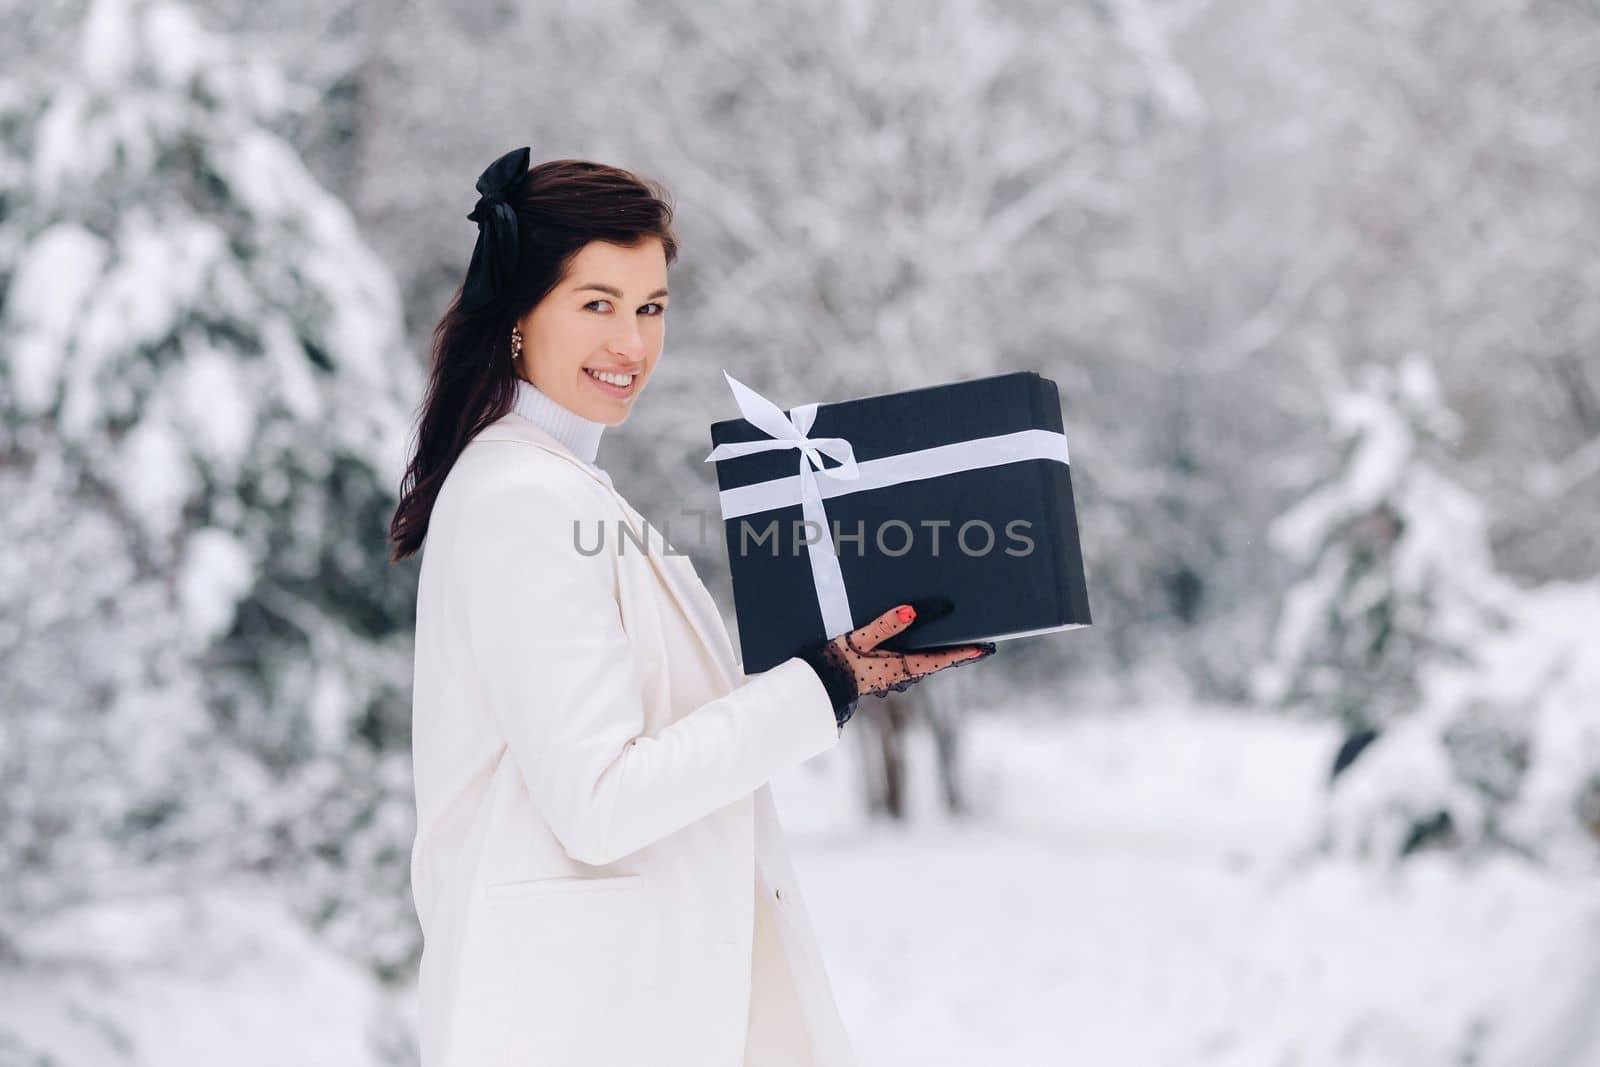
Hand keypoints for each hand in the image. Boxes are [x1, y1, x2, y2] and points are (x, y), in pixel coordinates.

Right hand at [823, 601, 995, 699]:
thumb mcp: (859, 639)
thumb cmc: (837, 663)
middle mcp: (899, 674)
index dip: (961, 652)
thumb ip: (884, 625)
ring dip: (938, 652)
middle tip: (977, 643)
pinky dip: (921, 652)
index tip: (983, 647)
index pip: (938, 659)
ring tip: (954, 639)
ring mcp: (890, 675)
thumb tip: (912, 611)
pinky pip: (908, 661)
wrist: (818, 685)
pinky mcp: (880, 673)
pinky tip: (919, 643)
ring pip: (922, 661)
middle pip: (935, 661)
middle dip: (955, 651)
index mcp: (899, 668)